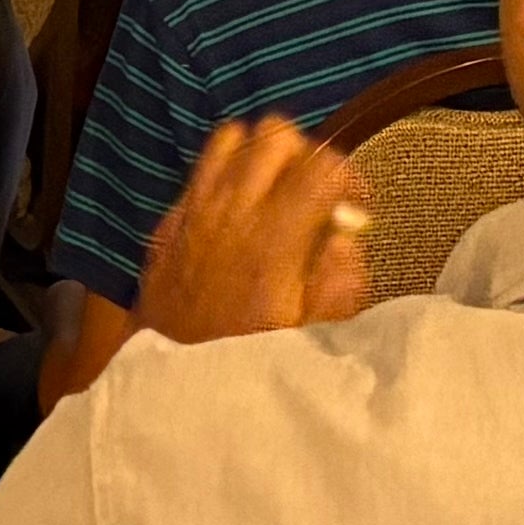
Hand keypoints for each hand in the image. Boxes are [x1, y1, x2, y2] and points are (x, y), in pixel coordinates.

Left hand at [129, 119, 375, 347]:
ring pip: (232, 137)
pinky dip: (225, 174)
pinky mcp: (168, 222)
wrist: (170, 390)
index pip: (321, 163)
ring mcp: (193, 211)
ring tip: (278, 190)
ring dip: (262, 154)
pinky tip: (237, 211)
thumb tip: (346, 237)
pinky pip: (199, 168)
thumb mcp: (312, 338)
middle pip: (276, 134)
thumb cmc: (247, 364)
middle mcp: (230, 212)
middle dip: (307, 155)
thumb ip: (339, 283)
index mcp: (274, 239)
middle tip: (318, 194)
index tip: (355, 205)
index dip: (349, 175)